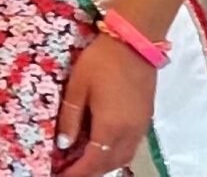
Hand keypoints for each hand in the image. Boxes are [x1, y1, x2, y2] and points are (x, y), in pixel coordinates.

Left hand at [55, 34, 154, 176]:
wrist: (134, 43)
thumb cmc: (101, 62)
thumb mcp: (77, 87)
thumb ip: (70, 118)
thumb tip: (64, 145)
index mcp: (110, 127)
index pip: (93, 161)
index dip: (76, 173)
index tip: (61, 176)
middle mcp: (129, 133)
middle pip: (109, 164)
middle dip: (90, 172)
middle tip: (70, 171)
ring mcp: (140, 127)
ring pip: (122, 157)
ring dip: (104, 165)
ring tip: (84, 163)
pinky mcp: (145, 119)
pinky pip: (130, 147)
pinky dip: (115, 154)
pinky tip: (103, 148)